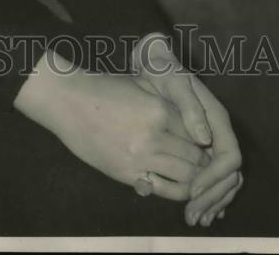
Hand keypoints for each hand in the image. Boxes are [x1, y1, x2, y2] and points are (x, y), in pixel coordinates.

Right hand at [14, 50, 207, 199]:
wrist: (69, 102)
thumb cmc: (105, 88)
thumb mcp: (142, 87)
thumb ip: (169, 104)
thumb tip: (194, 125)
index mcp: (160, 111)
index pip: (198, 134)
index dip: (206, 141)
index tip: (209, 146)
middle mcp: (154, 137)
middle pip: (195, 158)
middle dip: (204, 162)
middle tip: (207, 164)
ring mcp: (140, 159)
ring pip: (184, 177)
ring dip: (193, 178)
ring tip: (194, 175)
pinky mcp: (127, 175)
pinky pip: (162, 190)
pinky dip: (175, 191)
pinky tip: (176, 185)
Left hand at [131, 34, 242, 227]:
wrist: (154, 62)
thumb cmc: (163, 70)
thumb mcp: (173, 82)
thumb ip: (189, 108)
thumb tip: (204, 139)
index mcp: (216, 118)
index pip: (229, 156)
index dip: (214, 177)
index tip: (194, 191)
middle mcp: (217, 132)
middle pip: (229, 174)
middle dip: (213, 197)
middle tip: (192, 216)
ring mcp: (210, 140)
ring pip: (223, 180)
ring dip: (212, 202)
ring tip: (193, 218)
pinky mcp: (200, 147)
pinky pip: (212, 177)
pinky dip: (208, 196)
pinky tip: (196, 209)